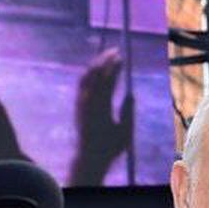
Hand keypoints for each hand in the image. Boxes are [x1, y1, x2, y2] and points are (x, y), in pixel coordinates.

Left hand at [71, 48, 131, 184]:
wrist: (89, 155)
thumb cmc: (111, 146)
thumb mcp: (125, 132)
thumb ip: (128, 113)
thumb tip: (131, 95)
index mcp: (101, 108)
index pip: (108, 81)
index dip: (114, 68)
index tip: (122, 58)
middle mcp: (88, 102)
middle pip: (96, 74)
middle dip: (105, 61)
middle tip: (115, 52)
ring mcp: (81, 102)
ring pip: (86, 76)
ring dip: (96, 64)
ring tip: (106, 56)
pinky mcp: (77, 103)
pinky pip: (82, 82)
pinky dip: (90, 72)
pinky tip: (98, 68)